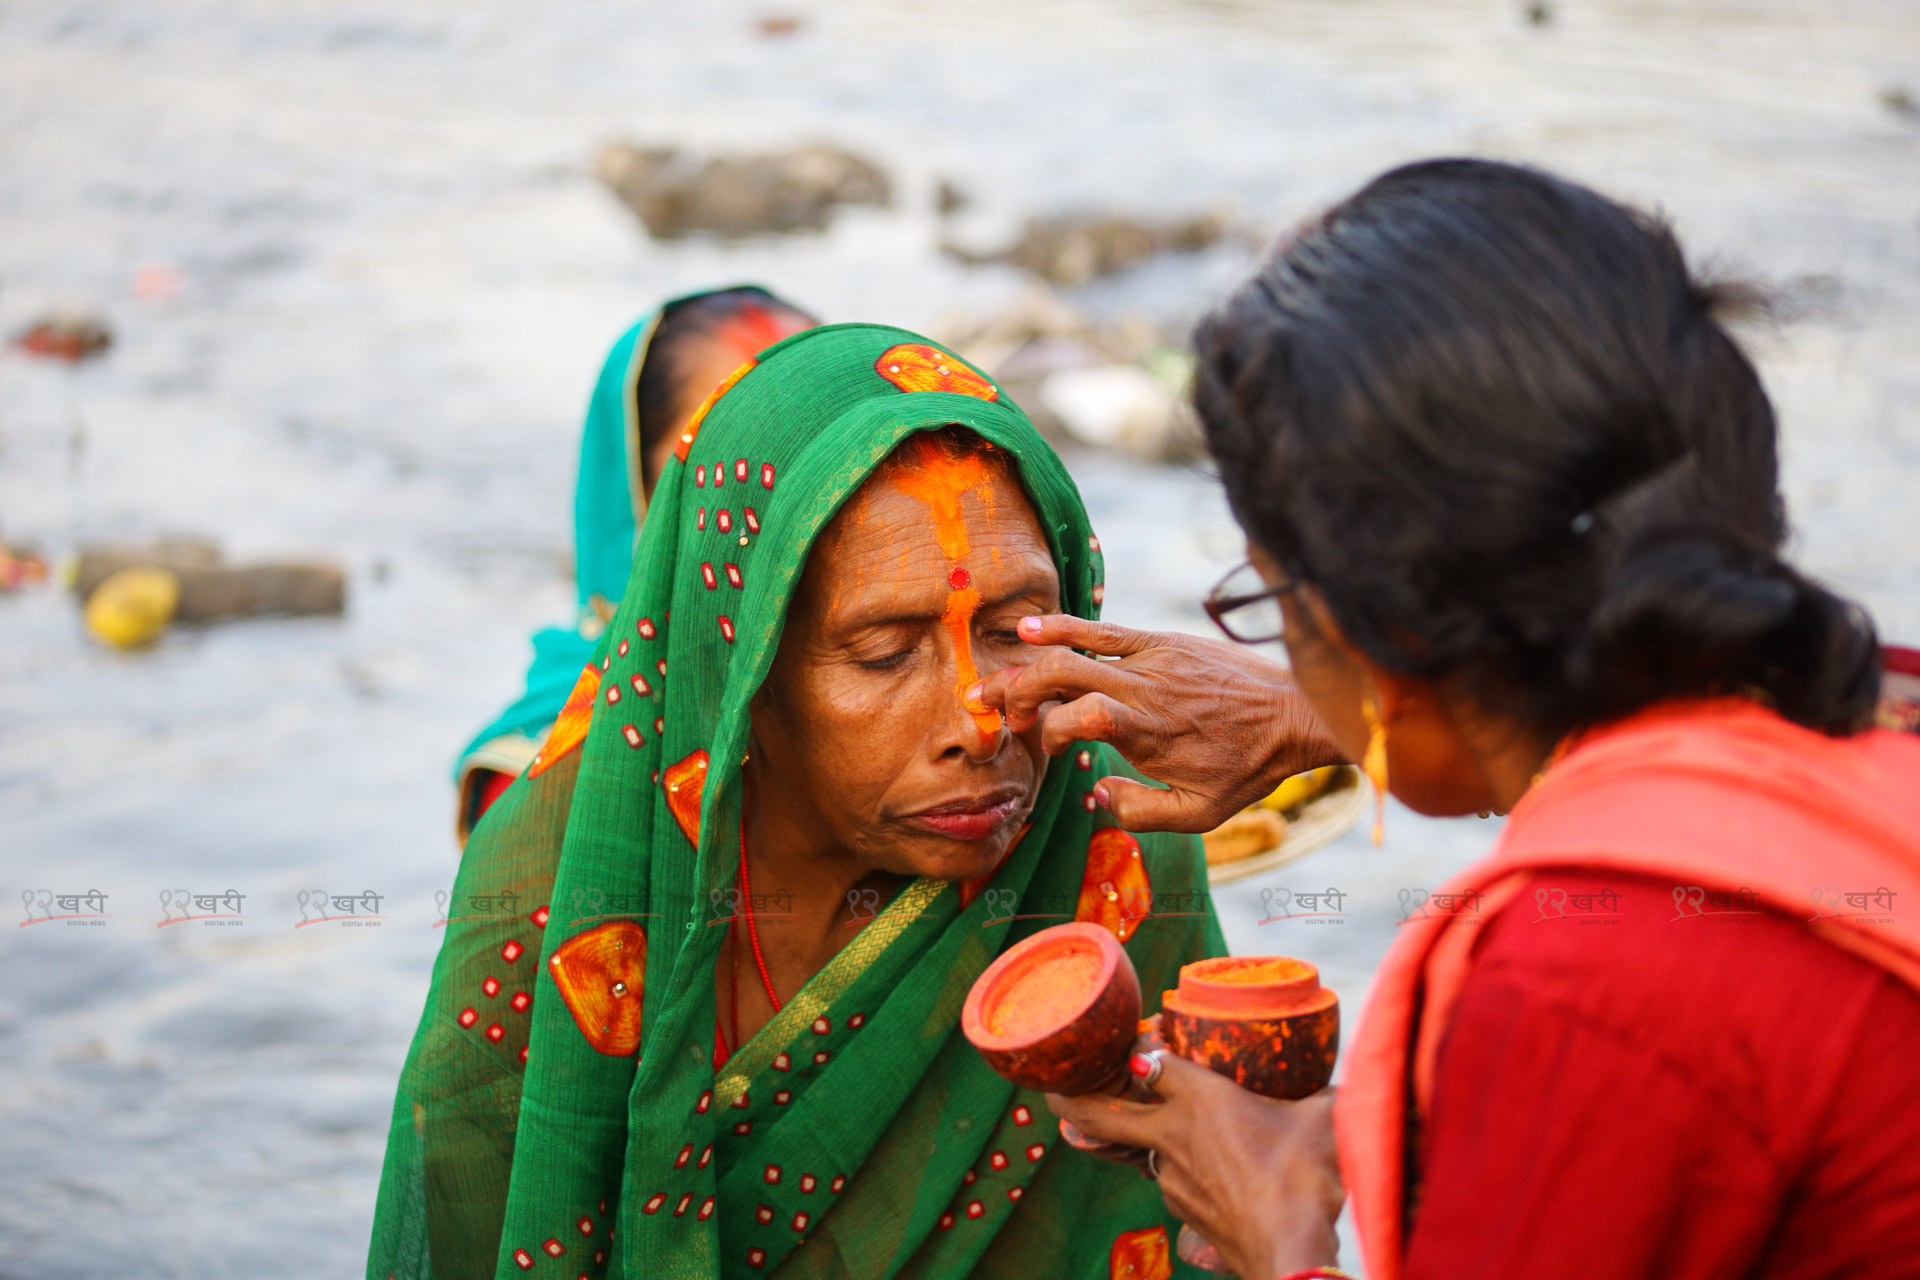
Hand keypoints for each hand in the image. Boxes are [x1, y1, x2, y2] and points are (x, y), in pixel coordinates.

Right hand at [971, 614, 1343, 832]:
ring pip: (1073, 649)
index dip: (1047, 732)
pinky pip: (1102, 628)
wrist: (1293, 713)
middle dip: (1018, 694)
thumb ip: (1139, 812)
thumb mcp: (1198, 814)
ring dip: (1028, 663)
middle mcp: (1142, 688)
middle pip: (1060, 675)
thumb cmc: (1247, 767)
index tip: (1046, 749)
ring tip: (997, 678)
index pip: (1075, 718)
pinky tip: (1030, 630)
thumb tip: (1094, 794)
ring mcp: (1150, 657)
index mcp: (1146, 731)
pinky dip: (1062, 627)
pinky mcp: (1160, 640)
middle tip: (1004, 717)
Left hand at [1047, 1054, 1343, 1279]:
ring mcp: (1172, 1180)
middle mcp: (1174, 1137)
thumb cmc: (1304, 1178)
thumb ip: (1331, 1096)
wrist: (1289, 1250)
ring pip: (1143, 1152)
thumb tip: (1353, 1089)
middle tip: (1054, 1093)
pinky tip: (1212, 1178)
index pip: (1151, 1063)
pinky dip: (1182, 1176)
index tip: (1134, 1048)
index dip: (1138, 1052)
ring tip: (1156, 1135)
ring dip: (1143, 1142)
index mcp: (1201, 1100)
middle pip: (1105, 1115)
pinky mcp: (1183, 1213)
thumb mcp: (1325, 1120)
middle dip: (1074, 1101)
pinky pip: (1173, 1183)